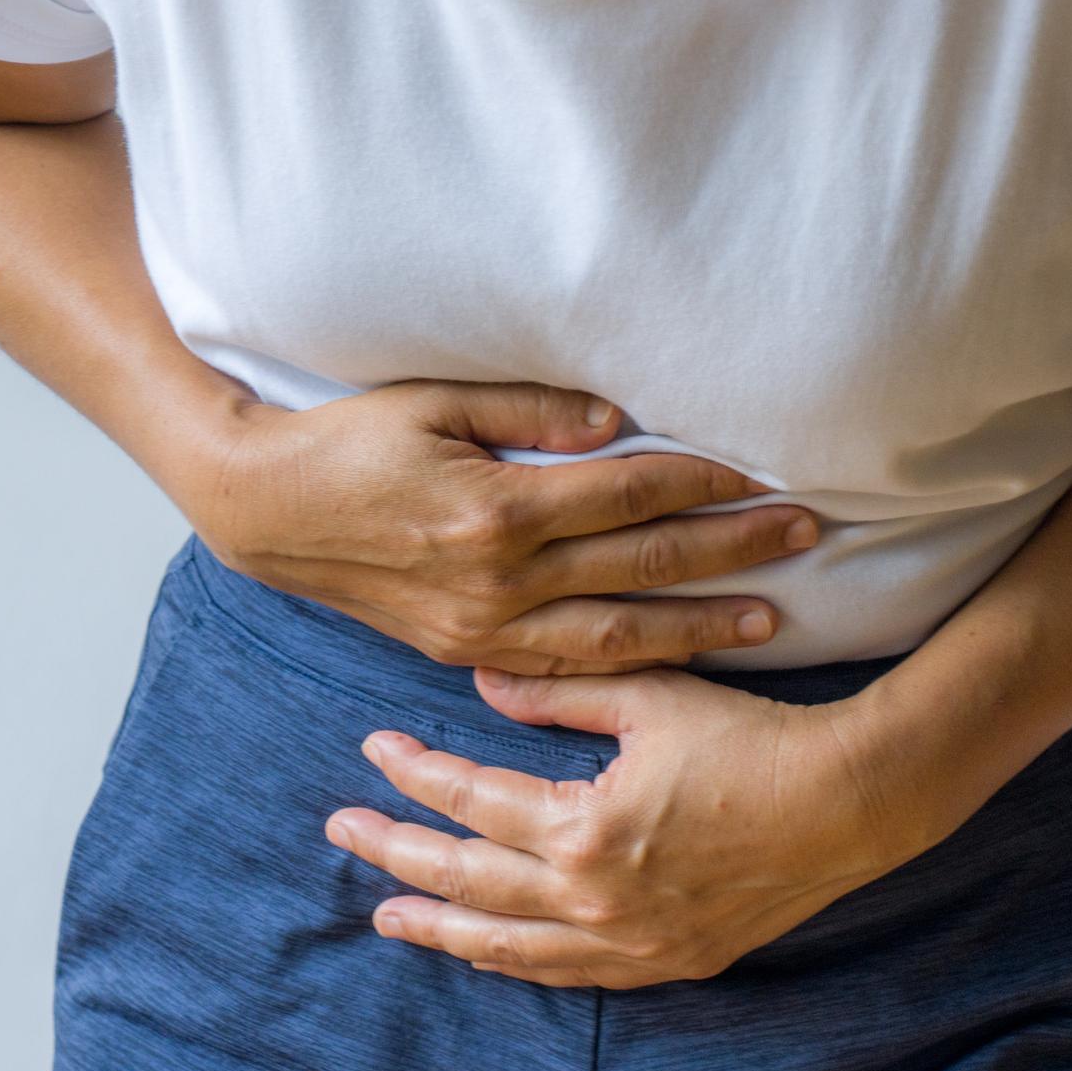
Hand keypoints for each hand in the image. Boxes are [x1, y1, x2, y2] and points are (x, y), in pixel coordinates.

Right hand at [187, 380, 820, 674]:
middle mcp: (499, 580)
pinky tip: (679, 657)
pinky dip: (630, 665)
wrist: (266, 511)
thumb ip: (531, 413)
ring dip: (700, 626)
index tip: (763, 473)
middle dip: (732, 551)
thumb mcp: (432, 402)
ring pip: (616, 636)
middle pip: (641, 567)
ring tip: (772, 619)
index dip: (702, 482)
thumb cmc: (348, 440)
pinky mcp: (466, 652)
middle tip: (805, 534)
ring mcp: (484, 628)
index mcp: (496, 510)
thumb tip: (619, 421)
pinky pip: (566, 668)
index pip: (627, 496)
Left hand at [322, 666, 924, 988]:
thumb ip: (559, 691)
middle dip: (397, 854)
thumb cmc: (753, 738)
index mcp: (583, 829)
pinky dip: (516, 961)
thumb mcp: (651, 698)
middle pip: (467, 881)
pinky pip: (568, 973)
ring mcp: (630, 943)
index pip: (470, 802)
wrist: (851, 803)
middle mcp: (595, 900)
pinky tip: (486, 952)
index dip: (414, 774)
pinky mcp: (666, 964)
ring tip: (388, 915)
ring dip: (442, 927)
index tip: (374, 749)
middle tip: (340, 833)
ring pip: (508, 945)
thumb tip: (481, 685)